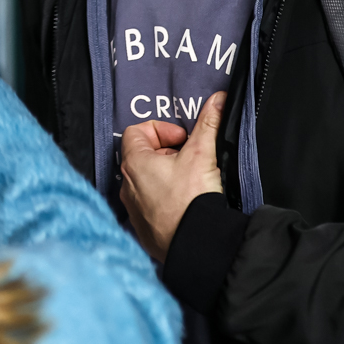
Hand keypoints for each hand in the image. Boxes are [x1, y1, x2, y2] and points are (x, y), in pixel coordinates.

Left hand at [118, 92, 225, 261]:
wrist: (196, 244)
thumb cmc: (191, 199)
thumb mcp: (202, 154)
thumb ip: (208, 123)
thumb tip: (218, 100)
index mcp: (133, 163)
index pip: (136, 132)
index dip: (161, 130)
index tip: (182, 139)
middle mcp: (126, 185)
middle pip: (141, 155)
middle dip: (166, 152)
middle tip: (188, 159)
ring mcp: (132, 208)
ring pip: (145, 181)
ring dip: (165, 175)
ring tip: (189, 181)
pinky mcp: (142, 228)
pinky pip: (148, 205)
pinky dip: (164, 198)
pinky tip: (184, 203)